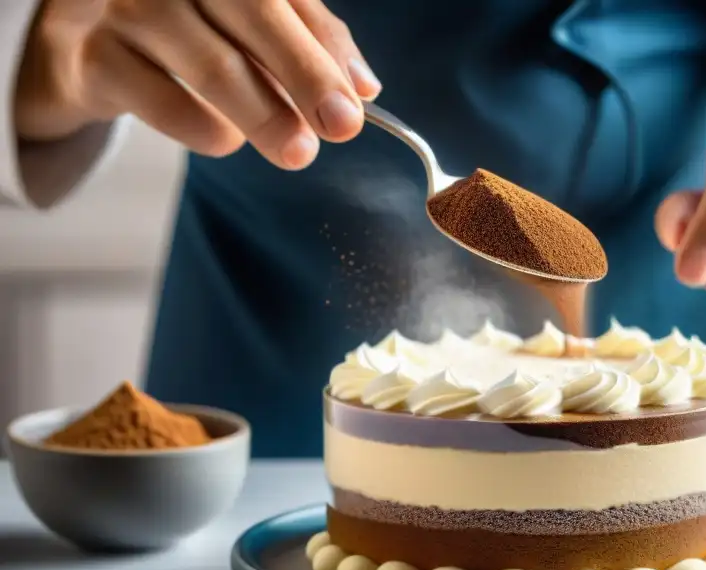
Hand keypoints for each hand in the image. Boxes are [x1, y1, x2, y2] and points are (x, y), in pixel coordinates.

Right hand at [15, 0, 381, 169]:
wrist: (73, 45)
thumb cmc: (178, 26)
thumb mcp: (240, 20)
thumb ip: (303, 37)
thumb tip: (365, 87)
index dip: (322, 44)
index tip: (358, 99)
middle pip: (246, 11)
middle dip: (303, 74)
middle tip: (341, 128)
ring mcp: (114, 2)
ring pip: (208, 61)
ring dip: (263, 113)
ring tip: (297, 151)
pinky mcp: (84, 53)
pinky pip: (160, 98)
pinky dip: (205, 127)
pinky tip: (226, 139)